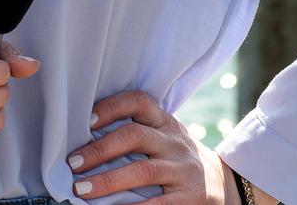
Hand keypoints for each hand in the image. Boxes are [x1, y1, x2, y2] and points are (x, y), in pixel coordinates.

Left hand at [66, 89, 227, 201]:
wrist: (222, 183)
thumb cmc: (176, 158)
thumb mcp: (163, 137)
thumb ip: (135, 132)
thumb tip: (84, 138)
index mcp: (164, 122)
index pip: (138, 102)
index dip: (111, 107)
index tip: (86, 120)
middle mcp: (174, 142)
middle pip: (135, 136)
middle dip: (100, 149)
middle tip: (73, 162)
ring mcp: (184, 169)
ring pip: (144, 171)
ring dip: (108, 180)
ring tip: (82, 189)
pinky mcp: (191, 196)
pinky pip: (159, 204)